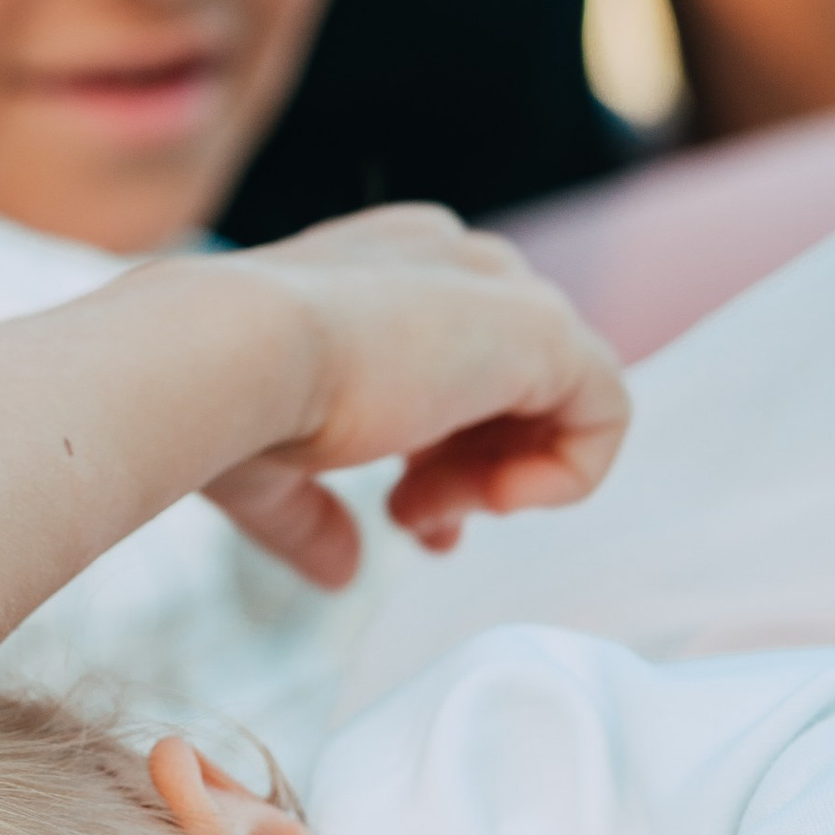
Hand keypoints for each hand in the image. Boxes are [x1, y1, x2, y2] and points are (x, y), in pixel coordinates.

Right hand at [203, 211, 629, 589]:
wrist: (228, 357)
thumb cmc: (226, 403)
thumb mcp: (272, 470)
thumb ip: (314, 517)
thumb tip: (343, 574)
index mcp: (386, 272)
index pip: (458, 360)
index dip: (445, 455)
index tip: (400, 514)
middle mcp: (448, 261)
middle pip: (511, 379)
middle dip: (473, 468)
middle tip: (415, 519)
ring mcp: (499, 287)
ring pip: (556, 396)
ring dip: (501, 479)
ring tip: (434, 514)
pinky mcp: (543, 329)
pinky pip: (607, 410)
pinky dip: (565, 477)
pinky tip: (496, 503)